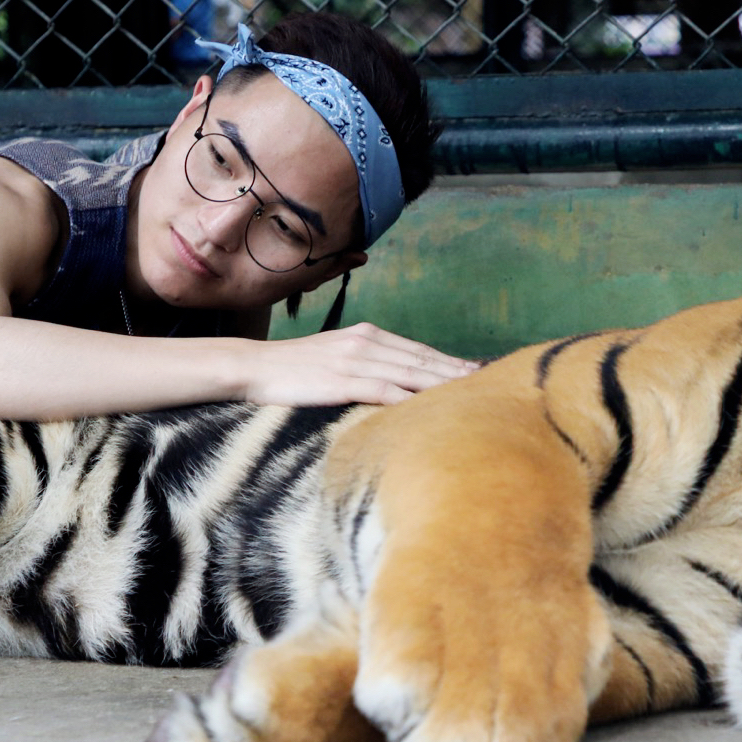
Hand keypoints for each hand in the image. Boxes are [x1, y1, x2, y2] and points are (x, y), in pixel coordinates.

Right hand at [239, 323, 479, 406]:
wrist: (254, 366)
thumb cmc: (294, 368)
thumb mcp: (335, 357)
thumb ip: (366, 363)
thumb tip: (394, 381)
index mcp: (368, 334)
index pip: (418, 350)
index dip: (449, 361)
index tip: (476, 370)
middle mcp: (367, 342)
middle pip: (423, 359)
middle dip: (457, 371)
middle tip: (488, 381)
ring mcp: (356, 360)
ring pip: (411, 373)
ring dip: (443, 384)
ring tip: (470, 394)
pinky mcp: (343, 380)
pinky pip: (384, 390)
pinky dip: (409, 398)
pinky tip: (429, 407)